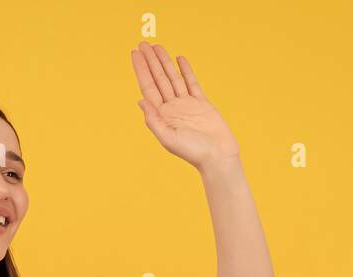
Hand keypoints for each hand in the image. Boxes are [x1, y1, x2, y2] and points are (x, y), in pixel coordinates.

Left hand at [130, 41, 240, 169]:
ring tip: (157, 47)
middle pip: (158, 79)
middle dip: (150, 61)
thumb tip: (141, 101)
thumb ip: (154, 121)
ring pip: (173, 78)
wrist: (218, 156)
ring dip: (164, 62)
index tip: (135, 55)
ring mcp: (186, 104)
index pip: (148, 88)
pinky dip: (185, 70)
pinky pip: (192, 82)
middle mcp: (172, 108)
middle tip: (143, 44)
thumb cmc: (193, 152)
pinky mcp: (202, 103)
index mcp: (162, 116)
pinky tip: (179, 59)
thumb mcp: (168, 139)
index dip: (141, 71)